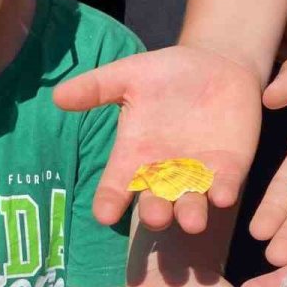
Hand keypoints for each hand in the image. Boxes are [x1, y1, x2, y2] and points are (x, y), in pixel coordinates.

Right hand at [54, 46, 261, 233]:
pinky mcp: (230, 168)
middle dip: (155, 211)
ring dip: (190, 213)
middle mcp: (165, 174)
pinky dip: (225, 191)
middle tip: (154, 217)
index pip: (117, 185)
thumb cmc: (166, 75)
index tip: (104, 214)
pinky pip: (226, 184)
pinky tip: (224, 195)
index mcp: (136, 156)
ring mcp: (198, 175)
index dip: (110, 200)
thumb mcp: (129, 75)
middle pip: (155, 202)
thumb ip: (96, 87)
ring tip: (191, 221)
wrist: (216, 65)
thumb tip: (57, 96)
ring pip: (191, 202)